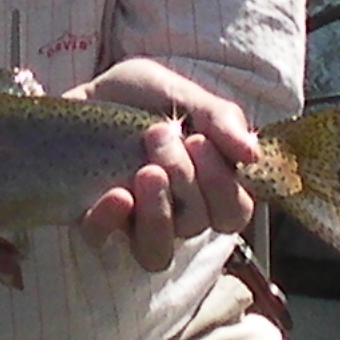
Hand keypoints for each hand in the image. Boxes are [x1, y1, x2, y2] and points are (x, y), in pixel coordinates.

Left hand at [65, 59, 257, 271]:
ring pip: (158, 251)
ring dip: (158, 213)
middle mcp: (175, 210)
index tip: (198, 139)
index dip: (223, 185)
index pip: (234, 212)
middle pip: (198, 224)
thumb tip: (253, 154)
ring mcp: (134, 221)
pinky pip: (104, 240)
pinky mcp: (95, 219)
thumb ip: (219, 118)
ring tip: (146, 172)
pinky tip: (115, 194)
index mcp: (206, 184)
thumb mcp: (181, 92)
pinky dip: (110, 221)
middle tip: (159, 133)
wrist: (87, 88)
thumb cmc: (141, 95)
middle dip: (185, 178)